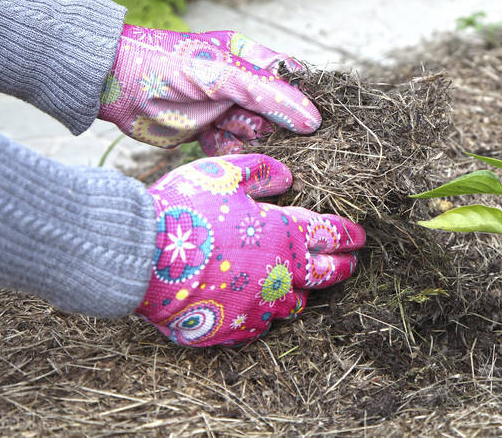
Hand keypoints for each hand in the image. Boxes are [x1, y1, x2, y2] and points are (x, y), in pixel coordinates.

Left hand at [98, 25, 319, 153]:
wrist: (111, 85)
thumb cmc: (166, 65)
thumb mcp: (224, 75)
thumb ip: (269, 95)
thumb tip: (314, 120)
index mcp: (250, 58)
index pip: (292, 80)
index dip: (301, 100)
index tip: (309, 121)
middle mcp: (241, 83)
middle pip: (278, 113)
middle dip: (269, 124)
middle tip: (247, 120)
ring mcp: (225, 108)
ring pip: (258, 134)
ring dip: (246, 137)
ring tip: (223, 125)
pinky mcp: (208, 132)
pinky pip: (234, 148)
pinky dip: (227, 149)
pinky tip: (212, 139)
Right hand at [136, 154, 364, 346]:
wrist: (142, 256)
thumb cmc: (184, 209)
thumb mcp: (224, 174)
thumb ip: (260, 172)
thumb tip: (287, 176)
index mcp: (285, 234)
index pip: (332, 235)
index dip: (349, 235)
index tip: (359, 237)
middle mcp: (281, 274)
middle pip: (326, 275)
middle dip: (341, 268)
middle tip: (348, 264)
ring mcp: (259, 306)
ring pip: (295, 305)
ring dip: (300, 292)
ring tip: (298, 285)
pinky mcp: (233, 329)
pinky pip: (259, 326)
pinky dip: (262, 315)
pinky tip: (256, 306)